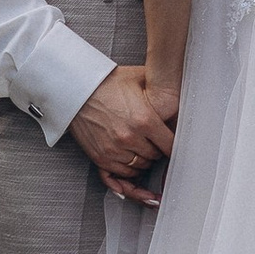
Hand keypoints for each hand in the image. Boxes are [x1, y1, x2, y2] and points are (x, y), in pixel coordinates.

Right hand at [69, 63, 176, 204]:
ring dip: (143, 161)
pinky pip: (121, 175)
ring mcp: (114, 150)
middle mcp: (130, 138)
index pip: (170, 145)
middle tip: (156, 143)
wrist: (77, 87)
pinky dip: (128, 171)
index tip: (174, 146)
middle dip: (157, 151)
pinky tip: (132, 165)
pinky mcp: (100, 157)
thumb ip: (160, 86)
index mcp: (144, 120)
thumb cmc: (106, 82)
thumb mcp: (139, 78)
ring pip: (140, 168)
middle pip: (155, 157)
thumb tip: (178, 91)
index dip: (174, 146)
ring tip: (143, 150)